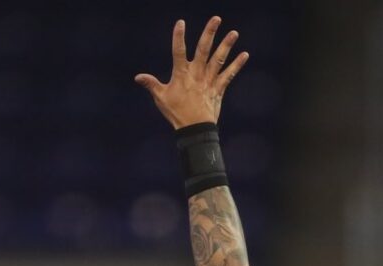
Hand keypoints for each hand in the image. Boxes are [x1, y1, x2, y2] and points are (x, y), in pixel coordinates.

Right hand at [135, 16, 249, 128]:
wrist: (194, 129)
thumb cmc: (176, 113)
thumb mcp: (161, 98)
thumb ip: (151, 84)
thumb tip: (137, 77)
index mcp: (181, 74)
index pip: (178, 51)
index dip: (178, 36)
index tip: (180, 22)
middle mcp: (197, 74)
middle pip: (203, 49)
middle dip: (209, 33)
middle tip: (216, 19)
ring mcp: (209, 80)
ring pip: (218, 59)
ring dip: (226, 45)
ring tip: (234, 33)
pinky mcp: (218, 88)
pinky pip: (229, 74)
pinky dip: (237, 65)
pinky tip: (245, 54)